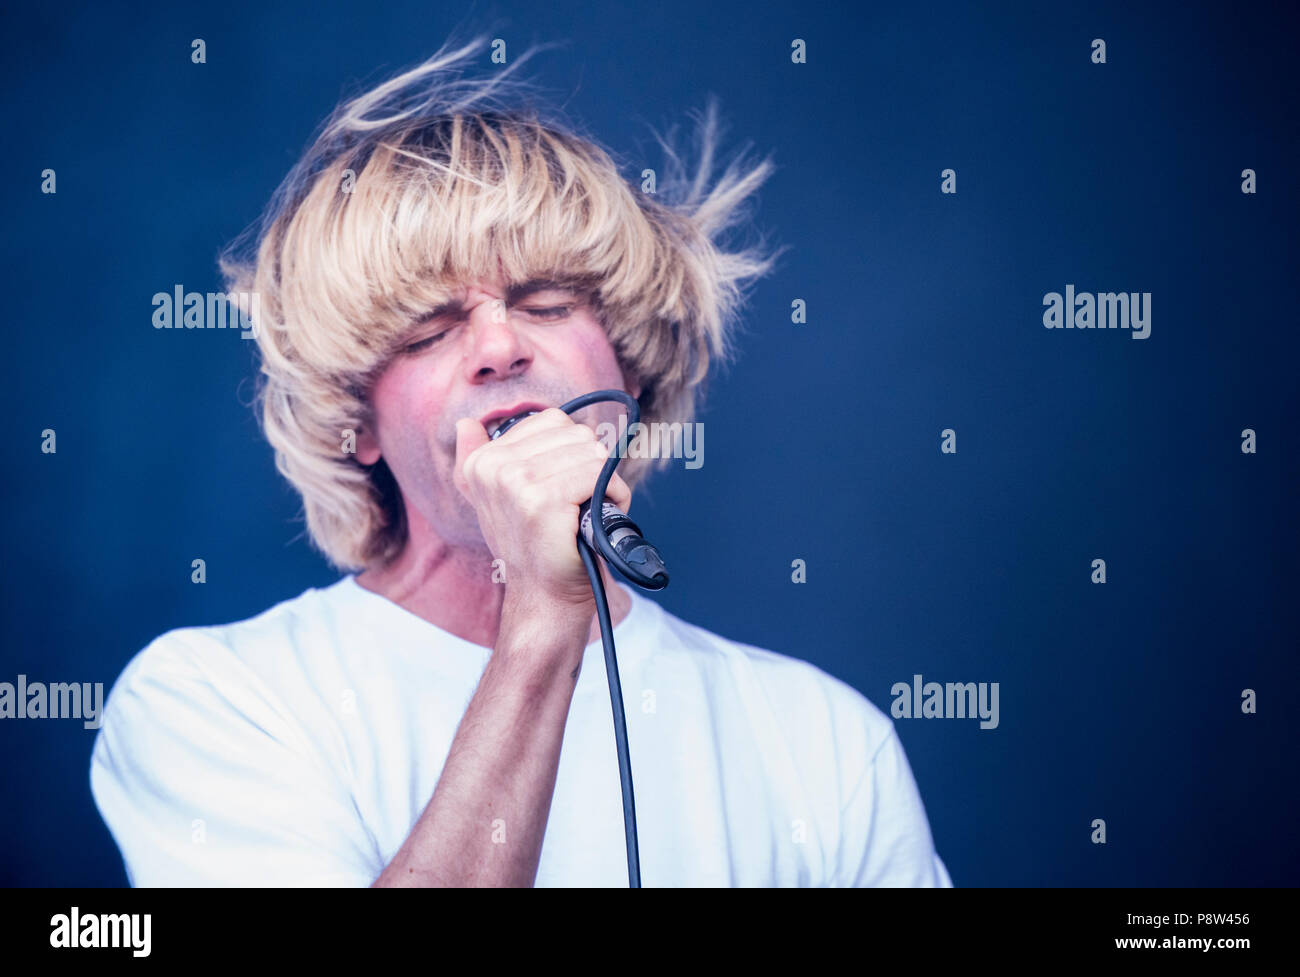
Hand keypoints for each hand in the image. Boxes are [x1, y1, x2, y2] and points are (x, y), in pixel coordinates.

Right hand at [453, 408, 632, 610]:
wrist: (544, 595)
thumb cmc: (532, 544)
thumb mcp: (498, 499)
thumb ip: (480, 458)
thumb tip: (465, 423)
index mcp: (482, 460)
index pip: (553, 420)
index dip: (572, 452)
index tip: (563, 486)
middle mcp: (493, 467)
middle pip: (575, 433)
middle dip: (591, 466)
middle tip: (579, 503)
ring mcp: (515, 482)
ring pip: (591, 452)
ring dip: (604, 482)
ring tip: (586, 511)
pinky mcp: (541, 501)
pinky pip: (598, 475)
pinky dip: (615, 495)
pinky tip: (597, 518)